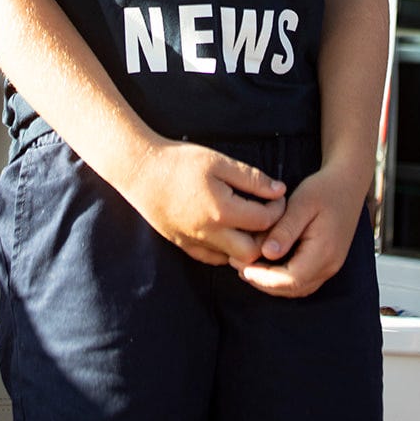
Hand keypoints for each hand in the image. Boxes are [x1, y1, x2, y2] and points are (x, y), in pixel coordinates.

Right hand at [127, 141, 285, 267]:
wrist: (140, 170)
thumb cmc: (180, 162)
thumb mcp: (219, 162)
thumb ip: (252, 178)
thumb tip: (279, 190)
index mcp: (222, 210)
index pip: (264, 221)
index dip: (277, 209)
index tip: (276, 197)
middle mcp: (210, 233)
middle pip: (251, 252)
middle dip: (265, 237)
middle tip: (265, 216)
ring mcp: (194, 242)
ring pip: (231, 259)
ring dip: (245, 245)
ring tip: (247, 224)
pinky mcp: (183, 244)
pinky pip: (211, 258)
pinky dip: (225, 250)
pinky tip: (226, 230)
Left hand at [232, 166, 363, 298]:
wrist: (348, 183)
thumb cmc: (325, 189)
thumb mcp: (301, 204)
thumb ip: (285, 230)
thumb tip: (267, 253)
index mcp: (324, 251)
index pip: (291, 279)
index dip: (263, 278)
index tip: (241, 265)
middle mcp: (330, 265)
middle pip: (292, 288)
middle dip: (263, 282)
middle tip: (238, 265)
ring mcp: (330, 266)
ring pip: (297, 287)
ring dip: (271, 282)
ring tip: (247, 265)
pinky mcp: (326, 262)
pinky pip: (302, 280)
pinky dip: (282, 277)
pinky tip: (265, 263)